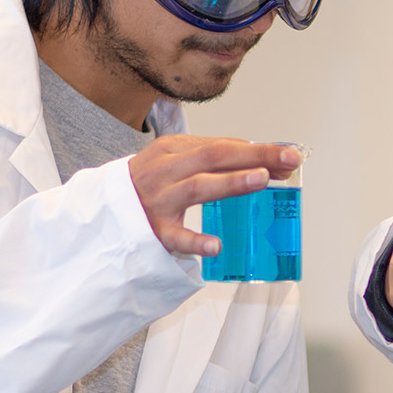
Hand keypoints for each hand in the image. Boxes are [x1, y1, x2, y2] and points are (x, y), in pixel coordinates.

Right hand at [128, 135, 302, 258]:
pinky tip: (217, 246)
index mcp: (173, 150)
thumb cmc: (151, 186)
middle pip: (214, 157)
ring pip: (197, 187)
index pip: (221, 146)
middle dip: (255, 157)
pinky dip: (196, 241)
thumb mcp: (177, 163)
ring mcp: (158, 201)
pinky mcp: (153, 231)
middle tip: (289, 162)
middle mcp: (165, 171)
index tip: (289, 157)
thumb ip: (214, 162)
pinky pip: (176, 237)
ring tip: (261, 180)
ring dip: (230, 183)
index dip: (257, 151)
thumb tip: (265, 163)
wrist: (103, 212)